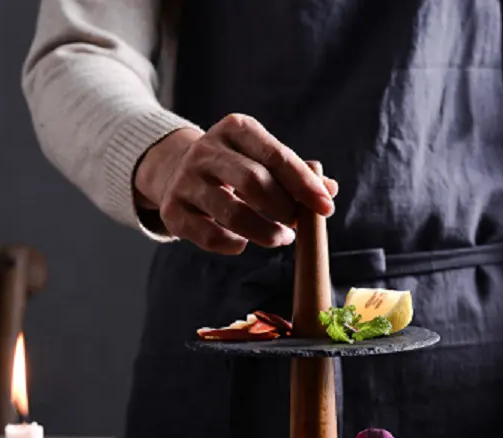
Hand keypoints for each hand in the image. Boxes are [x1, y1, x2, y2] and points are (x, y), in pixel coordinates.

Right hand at [134, 115, 337, 253]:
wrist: (175, 170)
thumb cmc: (233, 166)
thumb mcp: (261, 157)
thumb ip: (295, 173)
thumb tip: (330, 190)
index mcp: (235, 129)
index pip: (276, 156)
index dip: (304, 184)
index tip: (326, 207)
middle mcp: (206, 150)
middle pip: (252, 182)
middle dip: (283, 208)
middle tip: (297, 224)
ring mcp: (185, 180)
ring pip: (231, 212)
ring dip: (264, 232)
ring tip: (281, 238)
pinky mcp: (173, 210)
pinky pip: (210, 235)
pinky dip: (234, 244)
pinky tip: (244, 243)